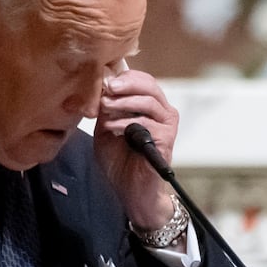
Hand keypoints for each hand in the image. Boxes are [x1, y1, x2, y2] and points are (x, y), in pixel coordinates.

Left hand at [92, 67, 179, 230]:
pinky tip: (112, 128)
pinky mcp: (167, 139)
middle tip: (107, 87)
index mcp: (149, 105)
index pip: (141, 79)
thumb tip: (99, 87)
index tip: (102, 80)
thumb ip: (105, 110)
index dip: (122, 76)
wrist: (131, 190)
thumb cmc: (120, 160)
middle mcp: (162, 111)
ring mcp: (167, 124)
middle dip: (125, 83)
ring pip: (148, 101)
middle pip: (148, 84)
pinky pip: (147, 123)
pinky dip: (126, 123)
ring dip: (123, 102)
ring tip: (105, 107)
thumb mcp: (106, 129)